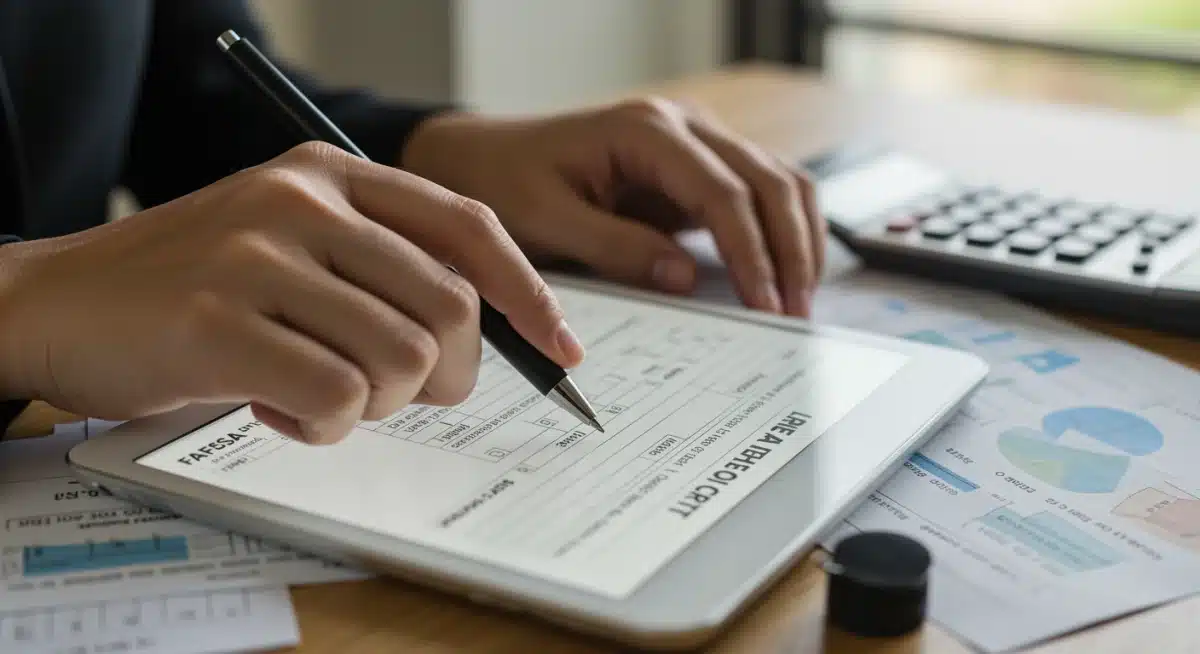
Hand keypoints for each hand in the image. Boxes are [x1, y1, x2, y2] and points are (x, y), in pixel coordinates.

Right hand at [0, 143, 581, 443]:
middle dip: (447, 377)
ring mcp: (258, 255)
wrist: (57, 300)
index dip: (529, 294)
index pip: (468, 227)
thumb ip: (382, 270)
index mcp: (331, 174)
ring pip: (400, 359)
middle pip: (450, 309)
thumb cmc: (194, 288)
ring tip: (316, 393)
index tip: (561, 349)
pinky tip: (276, 408)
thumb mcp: (293, 245)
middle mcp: (302, 200)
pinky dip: (325, 425)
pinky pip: (337, 396)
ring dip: (375, 404)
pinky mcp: (219, 322)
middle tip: (400, 394)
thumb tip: (489, 336)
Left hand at [402, 97, 824, 316]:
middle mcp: (681, 124)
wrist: (483, 158)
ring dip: (797, 237)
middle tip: (795, 311)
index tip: (765, 303)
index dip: (751, 250)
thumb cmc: (506, 183)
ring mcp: (694, 141)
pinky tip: (783, 273)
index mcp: (645, 130)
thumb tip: (684, 278)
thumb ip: (615, 247)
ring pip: (777, 179)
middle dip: (790, 247)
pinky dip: (779, 229)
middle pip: (768, 178)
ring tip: (799, 299)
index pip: (722, 191)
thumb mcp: (547, 221)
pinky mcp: (695, 168)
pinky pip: (756, 192)